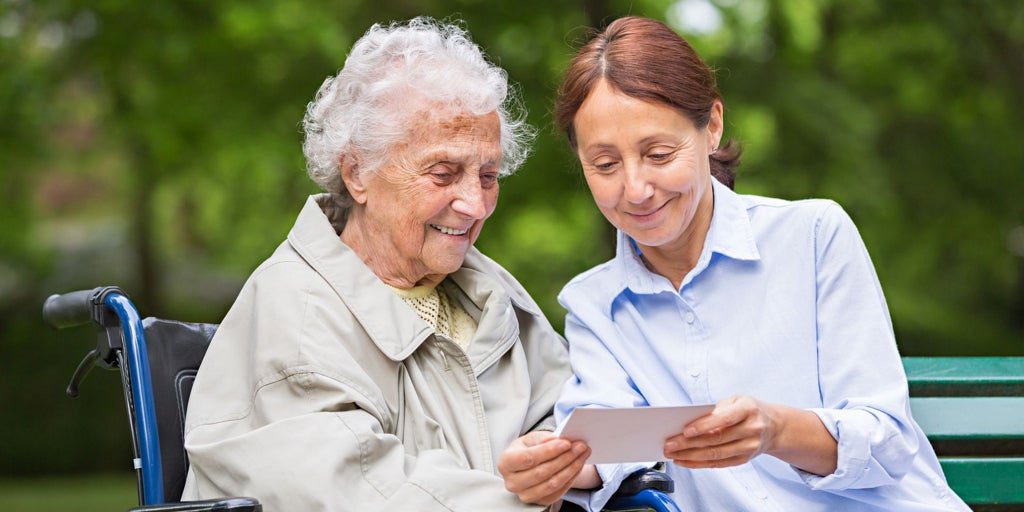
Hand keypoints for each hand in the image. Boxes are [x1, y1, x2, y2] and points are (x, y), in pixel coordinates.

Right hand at [498, 431, 590, 504]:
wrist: (526, 465)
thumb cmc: (527, 449)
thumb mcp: (531, 439)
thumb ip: (543, 438)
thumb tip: (557, 439)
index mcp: (506, 463)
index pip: (528, 458)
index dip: (549, 451)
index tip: (566, 443)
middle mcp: (512, 482)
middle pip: (542, 472)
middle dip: (565, 458)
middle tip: (581, 446)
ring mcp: (524, 495)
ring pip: (552, 484)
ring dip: (571, 468)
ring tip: (583, 454)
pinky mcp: (538, 502)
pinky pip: (558, 492)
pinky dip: (571, 478)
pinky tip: (578, 465)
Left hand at [663, 395, 778, 468]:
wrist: (775, 426)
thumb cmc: (750, 410)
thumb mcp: (737, 400)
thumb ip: (717, 409)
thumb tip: (691, 421)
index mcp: (748, 409)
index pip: (724, 419)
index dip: (704, 425)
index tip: (685, 430)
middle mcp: (752, 429)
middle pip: (716, 439)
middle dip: (689, 443)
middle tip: (669, 444)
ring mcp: (749, 447)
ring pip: (716, 454)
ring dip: (691, 456)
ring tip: (673, 454)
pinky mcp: (744, 459)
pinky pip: (718, 464)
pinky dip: (699, 464)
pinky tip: (685, 460)